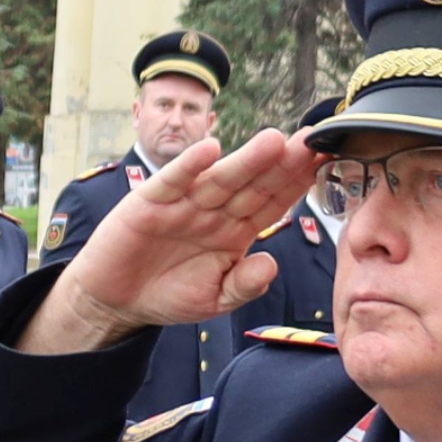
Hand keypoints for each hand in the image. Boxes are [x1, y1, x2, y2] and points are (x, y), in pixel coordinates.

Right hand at [16, 133, 314, 352]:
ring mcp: (184, 202)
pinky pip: (173, 181)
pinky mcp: (151, 201)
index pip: (273, 202)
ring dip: (246, 160)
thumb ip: (243, 285)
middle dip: (281, 163)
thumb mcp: (214, 299)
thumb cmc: (168, 294)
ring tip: (273, 141)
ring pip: (220, 178)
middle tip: (312, 140)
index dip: (297, 183)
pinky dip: (189, 166)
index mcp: (236, 229)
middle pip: (253, 183)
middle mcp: (215, 210)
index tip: (325, 163)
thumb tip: (271, 266)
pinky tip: (209, 149)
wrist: (116, 300)